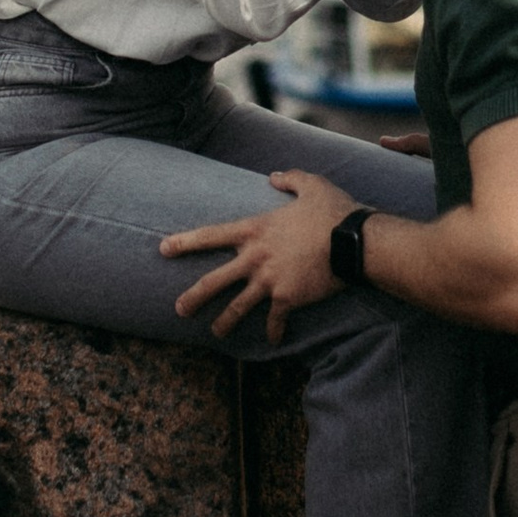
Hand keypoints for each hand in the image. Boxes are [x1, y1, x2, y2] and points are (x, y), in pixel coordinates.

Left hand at [162, 170, 361, 343]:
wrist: (353, 241)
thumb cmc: (332, 211)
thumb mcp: (311, 184)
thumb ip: (289, 179)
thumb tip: (274, 176)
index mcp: (255, 230)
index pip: (211, 235)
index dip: (185, 242)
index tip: (164, 249)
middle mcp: (255, 257)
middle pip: (215, 280)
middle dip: (194, 297)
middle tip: (179, 309)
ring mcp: (269, 281)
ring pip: (238, 307)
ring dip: (224, 323)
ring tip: (215, 334)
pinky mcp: (287, 299)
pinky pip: (274, 320)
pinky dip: (272, 331)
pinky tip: (271, 340)